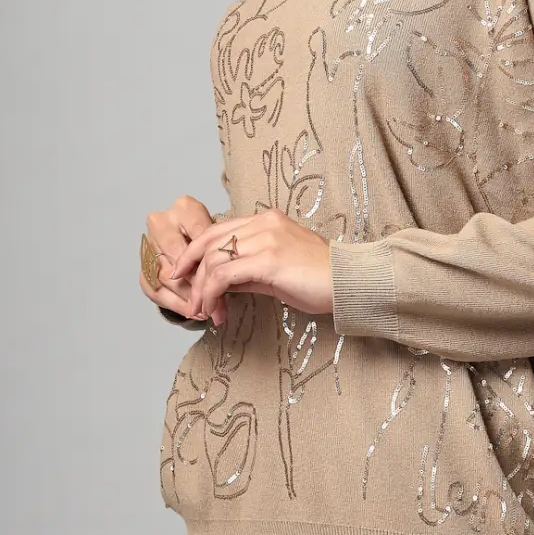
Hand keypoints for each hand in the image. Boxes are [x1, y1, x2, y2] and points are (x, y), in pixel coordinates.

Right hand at [139, 195, 226, 323]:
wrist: (191, 239)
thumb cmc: (213, 237)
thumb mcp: (222, 234)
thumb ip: (222, 250)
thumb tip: (228, 279)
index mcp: (184, 208)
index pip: (199, 234)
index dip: (210, 259)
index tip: (223, 280)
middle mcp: (161, 222)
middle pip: (177, 256)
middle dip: (196, 282)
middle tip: (212, 299)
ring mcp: (148, 243)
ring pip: (165, 275)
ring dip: (186, 297)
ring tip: (205, 310)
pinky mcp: (143, 266)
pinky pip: (154, 290)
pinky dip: (174, 304)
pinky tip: (190, 311)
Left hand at [168, 207, 332, 320]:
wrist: (350, 282)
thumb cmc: (321, 279)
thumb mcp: (278, 269)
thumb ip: (249, 270)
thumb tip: (221, 283)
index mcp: (266, 221)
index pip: (217, 230)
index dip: (194, 252)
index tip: (182, 275)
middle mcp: (263, 224)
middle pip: (209, 243)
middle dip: (192, 274)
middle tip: (192, 303)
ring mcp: (266, 239)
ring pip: (214, 260)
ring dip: (202, 291)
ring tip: (207, 313)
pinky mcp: (269, 260)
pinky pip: (225, 276)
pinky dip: (213, 295)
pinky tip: (217, 311)